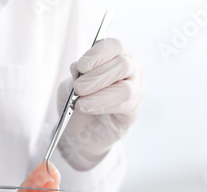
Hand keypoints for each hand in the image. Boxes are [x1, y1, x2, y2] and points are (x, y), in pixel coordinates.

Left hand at [57, 38, 144, 169]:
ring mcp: (136, 89)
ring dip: (100, 95)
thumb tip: (78, 67)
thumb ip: (76, 75)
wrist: (78, 129)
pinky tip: (90, 109)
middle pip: (123, 65)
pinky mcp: (134, 110)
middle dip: (97, 77)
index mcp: (115, 56)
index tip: (81, 66)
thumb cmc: (77, 101)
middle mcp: (130, 70)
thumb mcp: (70, 85)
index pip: (114, 46)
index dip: (98, 54)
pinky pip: (125, 106)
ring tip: (81, 103)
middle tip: (79, 88)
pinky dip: (104, 106)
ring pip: (126, 88)